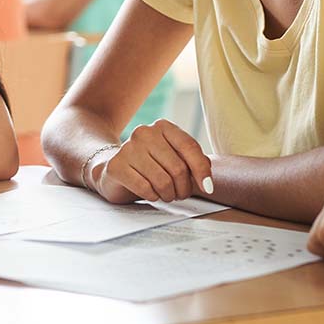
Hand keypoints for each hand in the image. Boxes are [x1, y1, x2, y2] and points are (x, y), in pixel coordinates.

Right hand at [90, 120, 212, 203]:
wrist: (115, 170)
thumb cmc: (151, 166)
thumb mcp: (175, 159)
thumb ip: (194, 163)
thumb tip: (208, 181)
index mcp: (163, 127)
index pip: (189, 147)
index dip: (202, 170)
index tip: (208, 188)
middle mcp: (145, 133)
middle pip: (178, 168)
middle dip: (184, 188)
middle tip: (180, 194)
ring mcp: (128, 148)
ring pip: (163, 181)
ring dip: (169, 195)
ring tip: (166, 195)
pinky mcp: (117, 166)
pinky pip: (145, 188)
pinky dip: (153, 196)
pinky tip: (151, 193)